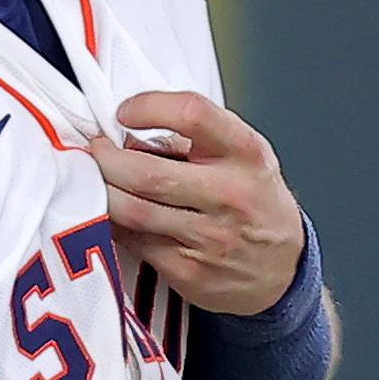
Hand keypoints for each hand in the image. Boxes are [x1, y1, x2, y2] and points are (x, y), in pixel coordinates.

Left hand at [91, 91, 306, 314]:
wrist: (282, 270)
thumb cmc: (255, 204)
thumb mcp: (243, 157)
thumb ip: (193, 140)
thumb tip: (127, 135)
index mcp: (246, 154)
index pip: (192, 115)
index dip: (148, 107)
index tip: (125, 112)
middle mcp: (230, 195)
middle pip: (146, 172)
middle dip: (106, 158)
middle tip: (96, 150)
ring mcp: (210, 238)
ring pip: (133, 210)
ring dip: (103, 190)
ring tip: (97, 178)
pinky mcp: (190, 271)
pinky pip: (134, 242)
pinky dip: (114, 222)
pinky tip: (113, 212)